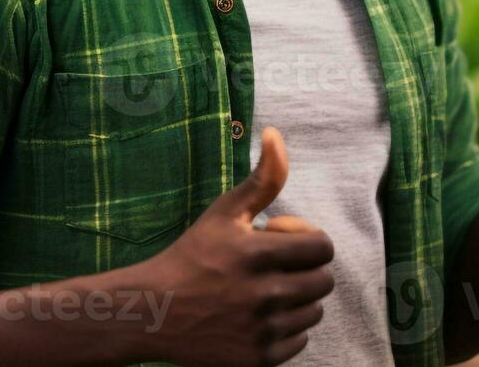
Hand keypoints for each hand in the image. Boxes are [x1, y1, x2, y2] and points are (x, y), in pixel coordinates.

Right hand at [137, 128, 334, 365]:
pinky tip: (258, 318)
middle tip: (275, 268)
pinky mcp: (258, 359)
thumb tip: (275, 134)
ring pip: (314, 312)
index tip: (280, 241)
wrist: (155, 311)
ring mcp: (262, 330)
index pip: (322, 247)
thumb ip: (262, 178)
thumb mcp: (225, 212)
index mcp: (258, 254)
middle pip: (323, 281)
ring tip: (265, 292)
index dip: (307, 240)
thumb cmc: (192, 255)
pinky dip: (286, 330)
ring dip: (297, 300)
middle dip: (305, 270)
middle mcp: (264, 295)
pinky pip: (299, 341)